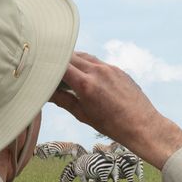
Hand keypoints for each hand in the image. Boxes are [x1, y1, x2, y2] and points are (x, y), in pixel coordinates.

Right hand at [49, 52, 181, 169]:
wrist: (143, 125)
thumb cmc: (113, 125)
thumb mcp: (83, 115)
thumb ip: (63, 100)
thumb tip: (45, 92)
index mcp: (86, 84)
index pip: (60, 65)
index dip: (47, 64)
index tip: (39, 67)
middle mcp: (98, 71)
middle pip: (70, 56)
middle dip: (58, 60)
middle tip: (48, 68)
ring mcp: (110, 68)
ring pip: (85, 56)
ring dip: (73, 60)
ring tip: (64, 70)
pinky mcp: (118, 70)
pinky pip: (98, 62)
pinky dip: (87, 64)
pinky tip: (84, 74)